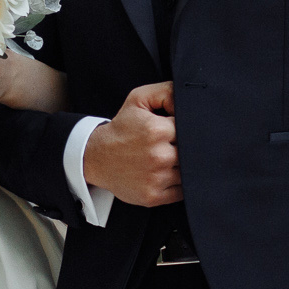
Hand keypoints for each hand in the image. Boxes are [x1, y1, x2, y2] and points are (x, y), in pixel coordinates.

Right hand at [82, 82, 180, 206]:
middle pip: (191, 151)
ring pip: (188, 172)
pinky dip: (178, 184)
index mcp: (156, 131)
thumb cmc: (121, 129)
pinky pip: (181, 192)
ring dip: (182, 166)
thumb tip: (187, 100)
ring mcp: (156, 178)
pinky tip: (166, 174)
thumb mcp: (138, 100)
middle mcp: (158, 156)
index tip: (174, 130)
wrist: (97, 157)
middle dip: (185, 147)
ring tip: (167, 159)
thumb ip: (166, 92)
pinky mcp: (153, 196)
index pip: (189, 128)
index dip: (184, 128)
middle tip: (171, 145)